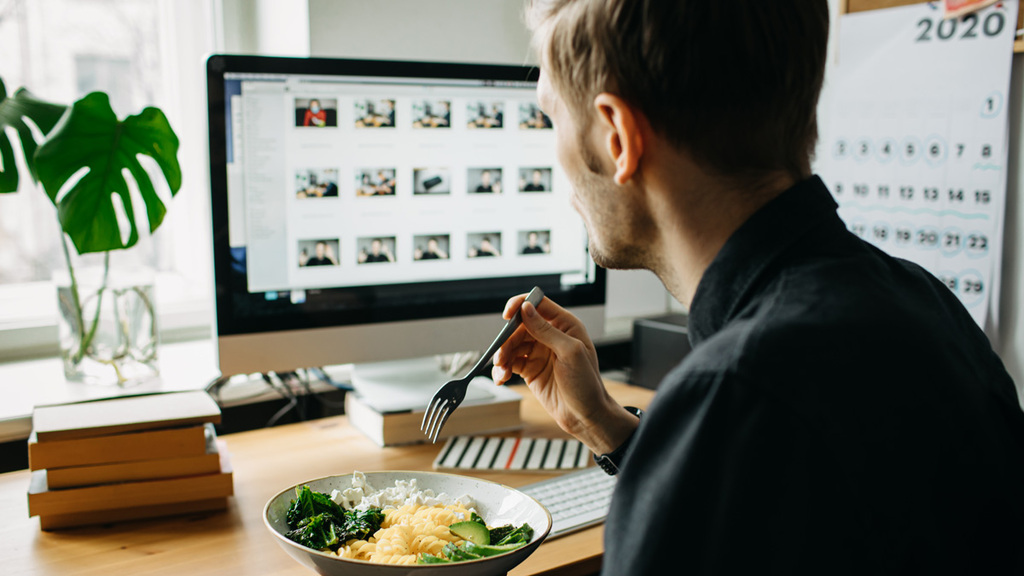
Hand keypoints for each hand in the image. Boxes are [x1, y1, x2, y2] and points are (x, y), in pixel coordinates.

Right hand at [491, 294, 637, 454]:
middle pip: (520, 326)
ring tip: (502, 370)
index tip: (507, 316)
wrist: (585, 416)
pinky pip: (511, 362)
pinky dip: (503, 369)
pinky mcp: (530, 370)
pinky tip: (502, 378)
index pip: (538, 304)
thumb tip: (526, 309)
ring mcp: (539, 353)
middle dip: (507, 339)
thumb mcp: (570, 353)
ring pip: (512, 345)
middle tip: (501, 354)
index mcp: (565, 325)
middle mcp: (551, 336)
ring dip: (503, 355)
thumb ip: (547, 330)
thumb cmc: (587, 384)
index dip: (520, 305)